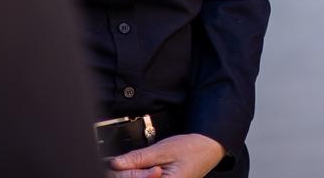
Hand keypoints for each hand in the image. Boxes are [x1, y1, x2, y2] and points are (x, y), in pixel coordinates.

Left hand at [108, 133, 224, 177]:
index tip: (115, 164)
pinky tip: (141, 169)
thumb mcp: (162, 150)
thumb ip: (138, 158)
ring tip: (136, 164)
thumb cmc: (192, 149)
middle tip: (122, 162)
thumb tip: (116, 163)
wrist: (209, 147)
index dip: (122, 173)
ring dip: (135, 174)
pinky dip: (142, 175)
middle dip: (128, 174)